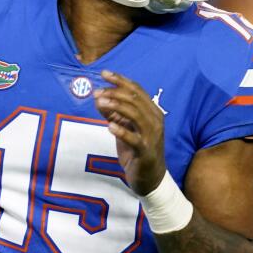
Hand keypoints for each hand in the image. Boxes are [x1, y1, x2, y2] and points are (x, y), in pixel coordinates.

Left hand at [94, 70, 166, 195]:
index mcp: (152, 111)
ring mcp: (152, 135)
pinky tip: (109, 126)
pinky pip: (134, 138)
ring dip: (117, 106)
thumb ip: (113, 113)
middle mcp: (155, 120)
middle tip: (97, 92)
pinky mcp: (146, 151)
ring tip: (100, 102)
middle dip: (115, 92)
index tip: (104, 73)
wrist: (150, 178)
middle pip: (135, 99)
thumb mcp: (123, 129)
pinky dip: (121, 130)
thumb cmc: (137, 151)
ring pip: (135, 114)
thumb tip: (98, 98)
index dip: (120, 80)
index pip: (137, 90)